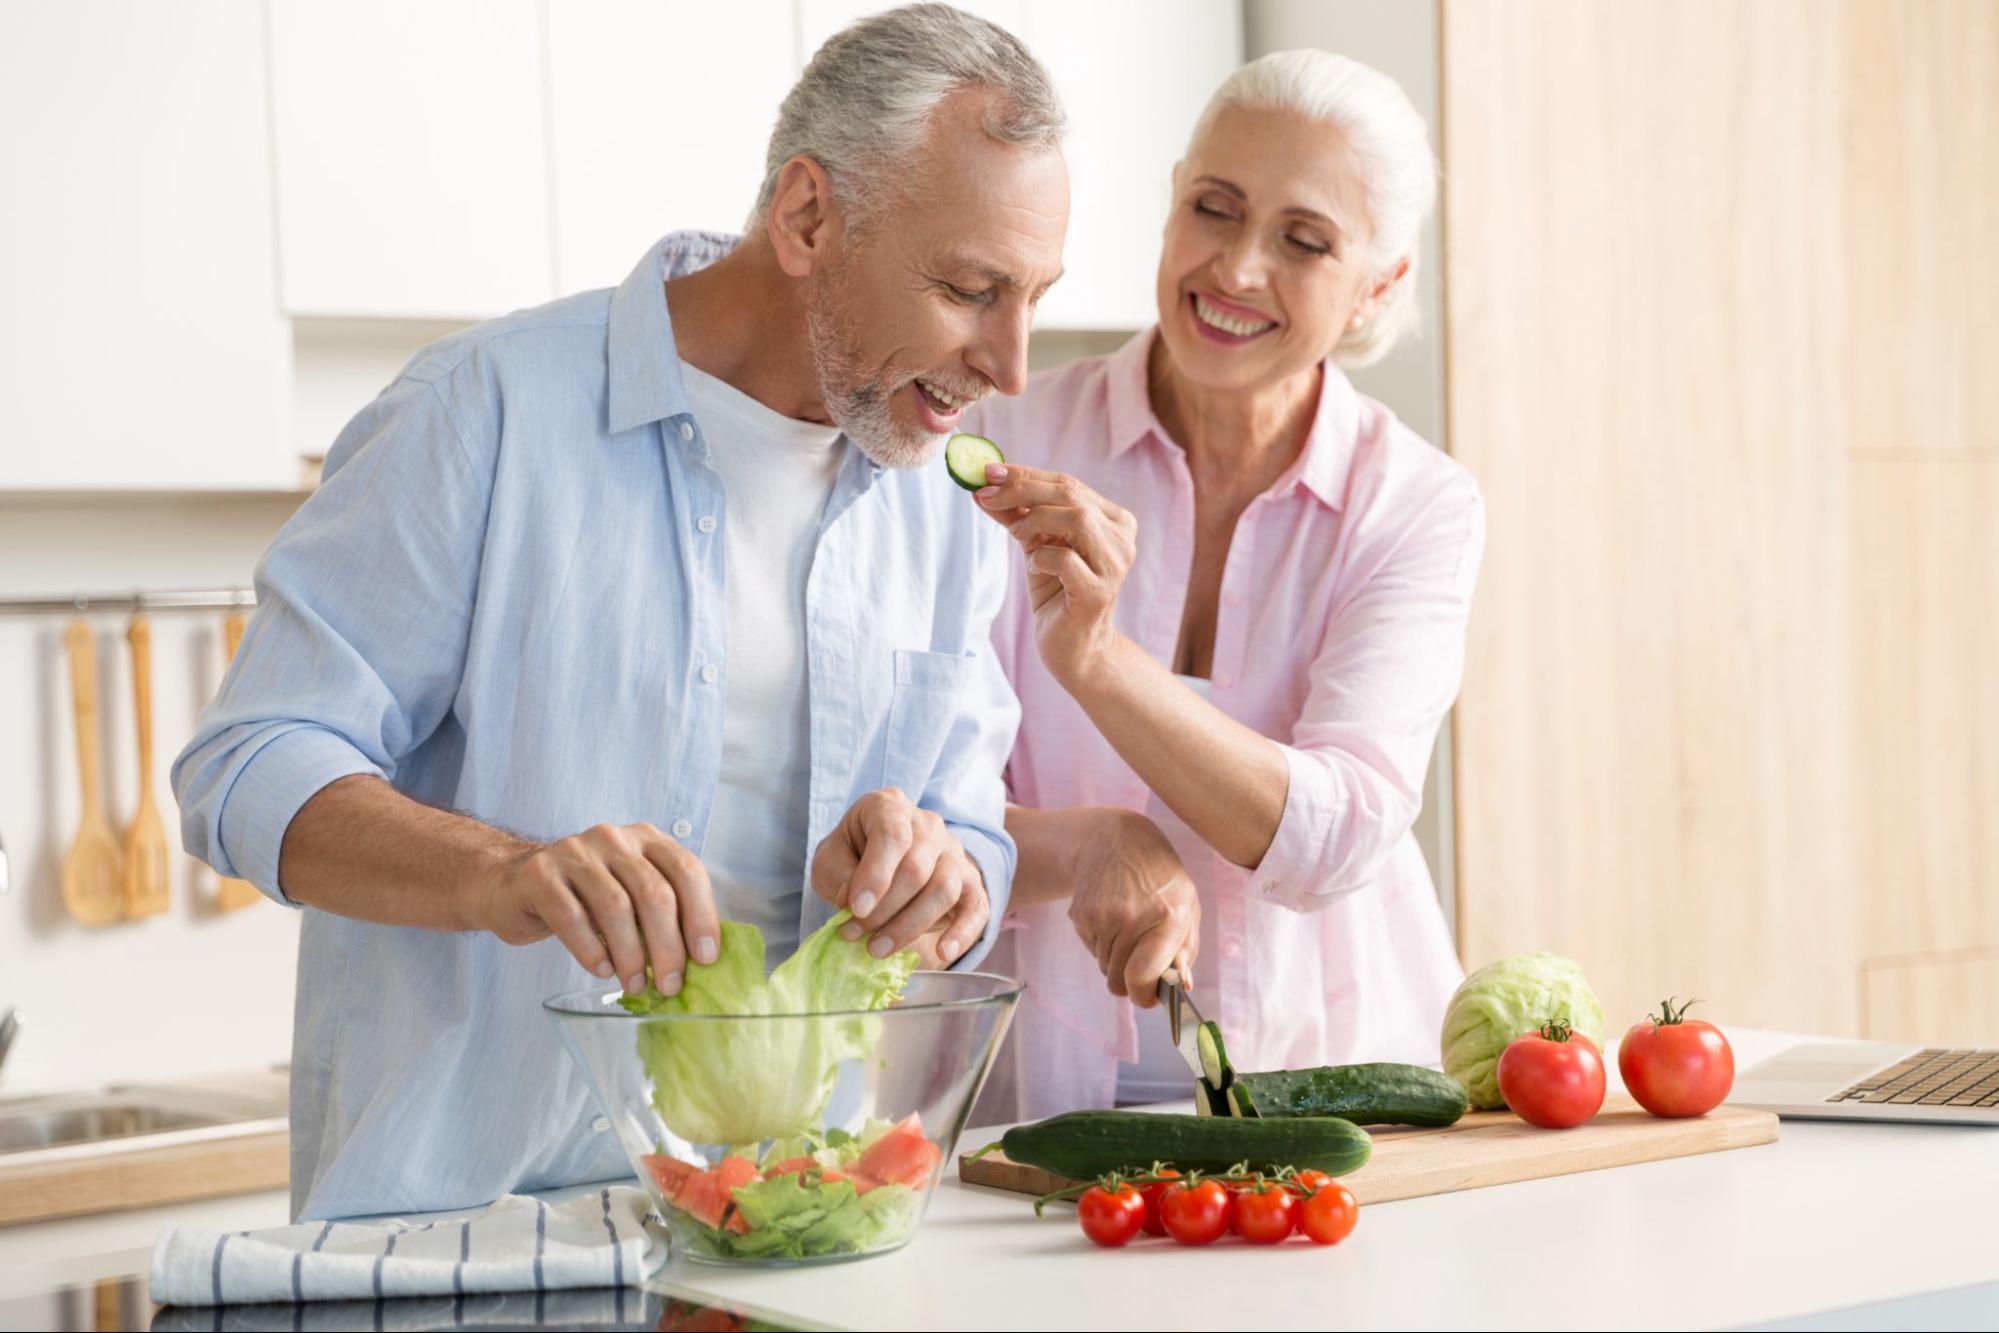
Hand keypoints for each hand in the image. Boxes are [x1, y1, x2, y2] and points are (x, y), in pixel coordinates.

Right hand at [473, 823, 718, 997]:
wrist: (511, 884)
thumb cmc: (583, 898)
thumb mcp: (628, 894)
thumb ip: (661, 914)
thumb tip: (701, 961)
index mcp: (646, 839)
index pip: (687, 871)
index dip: (702, 916)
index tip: (705, 959)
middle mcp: (614, 838)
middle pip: (654, 893)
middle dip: (667, 946)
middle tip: (670, 985)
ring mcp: (574, 852)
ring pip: (615, 907)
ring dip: (630, 954)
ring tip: (635, 984)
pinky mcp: (540, 874)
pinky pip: (571, 916)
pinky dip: (590, 949)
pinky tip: (601, 969)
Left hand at [810, 788, 989, 964]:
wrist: (883, 867)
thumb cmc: (852, 859)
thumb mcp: (830, 859)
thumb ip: (837, 873)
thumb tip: (856, 900)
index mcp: (890, 807)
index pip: (892, 834)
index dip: (875, 874)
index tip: (856, 909)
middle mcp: (929, 825)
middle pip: (916, 868)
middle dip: (883, 910)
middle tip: (855, 936)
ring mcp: (954, 853)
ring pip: (944, 889)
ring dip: (909, 926)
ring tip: (878, 949)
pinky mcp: (971, 883)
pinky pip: (976, 907)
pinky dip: (961, 933)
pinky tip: (942, 953)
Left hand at [974, 464, 1137, 684]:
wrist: (1072, 647)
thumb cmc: (1056, 591)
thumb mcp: (1035, 545)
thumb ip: (1018, 514)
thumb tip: (984, 486)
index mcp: (1113, 520)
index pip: (1068, 484)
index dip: (1026, 475)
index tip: (987, 472)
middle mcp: (1122, 538)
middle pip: (1071, 495)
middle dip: (1022, 490)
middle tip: (985, 494)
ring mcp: (1114, 565)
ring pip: (1076, 519)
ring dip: (1034, 521)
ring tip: (1017, 536)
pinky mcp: (1098, 593)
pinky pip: (1064, 559)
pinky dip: (1040, 558)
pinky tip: (1035, 568)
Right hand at [1067, 810, 1200, 1006]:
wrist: (1116, 841)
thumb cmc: (1160, 879)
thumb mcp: (1187, 906)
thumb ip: (1187, 950)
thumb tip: (1182, 987)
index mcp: (1167, 918)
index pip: (1142, 977)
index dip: (1143, 997)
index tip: (1148, 997)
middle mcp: (1131, 918)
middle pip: (1118, 981)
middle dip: (1129, 980)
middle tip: (1140, 962)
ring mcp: (1101, 916)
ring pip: (1104, 968)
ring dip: (1116, 959)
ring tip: (1128, 928)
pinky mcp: (1080, 915)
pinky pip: (1092, 950)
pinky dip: (1102, 943)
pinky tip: (1112, 916)